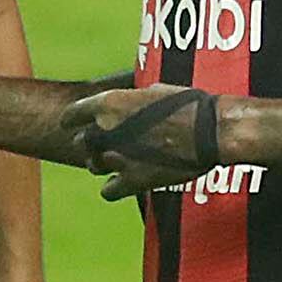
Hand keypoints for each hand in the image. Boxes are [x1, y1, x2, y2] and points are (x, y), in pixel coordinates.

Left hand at [63, 86, 223, 198]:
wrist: (210, 131)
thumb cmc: (189, 105)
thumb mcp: (155, 90)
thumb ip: (132, 99)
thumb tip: (131, 101)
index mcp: (108, 104)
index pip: (71, 116)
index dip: (72, 121)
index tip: (72, 125)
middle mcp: (105, 131)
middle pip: (82, 143)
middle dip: (93, 143)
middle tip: (110, 143)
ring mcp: (116, 157)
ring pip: (93, 166)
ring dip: (102, 163)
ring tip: (119, 161)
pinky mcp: (132, 181)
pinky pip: (108, 191)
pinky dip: (115, 188)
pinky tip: (126, 183)